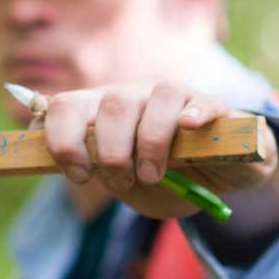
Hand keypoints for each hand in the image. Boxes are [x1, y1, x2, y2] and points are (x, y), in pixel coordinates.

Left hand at [37, 79, 278, 220]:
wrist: (214, 178)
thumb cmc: (161, 178)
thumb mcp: (126, 184)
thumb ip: (105, 174)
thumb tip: (88, 165)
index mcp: (101, 111)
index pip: (65, 106)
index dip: (64, 140)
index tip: (80, 174)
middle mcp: (134, 94)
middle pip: (113, 103)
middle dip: (113, 150)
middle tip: (124, 180)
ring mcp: (174, 95)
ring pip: (157, 97)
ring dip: (151, 141)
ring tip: (154, 174)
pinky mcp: (212, 106)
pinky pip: (202, 101)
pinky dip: (194, 113)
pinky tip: (188, 127)